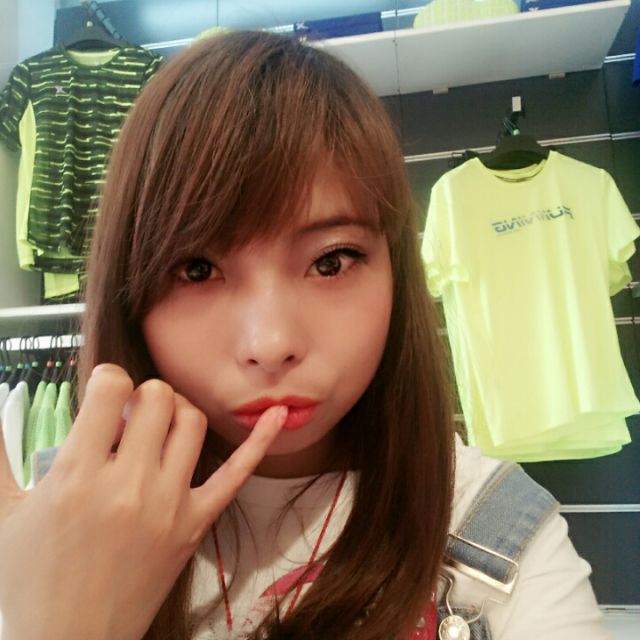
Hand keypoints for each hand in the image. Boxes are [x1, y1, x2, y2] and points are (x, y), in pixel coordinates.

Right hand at [0, 363, 285, 639]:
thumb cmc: (29, 583)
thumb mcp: (2, 514)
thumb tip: (0, 394)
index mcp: (77, 476)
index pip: (113, 389)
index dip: (108, 379)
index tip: (104, 391)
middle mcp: (128, 485)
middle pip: (157, 399)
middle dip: (142, 394)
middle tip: (129, 412)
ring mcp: (168, 504)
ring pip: (192, 423)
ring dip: (177, 410)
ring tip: (159, 422)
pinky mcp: (194, 525)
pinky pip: (237, 474)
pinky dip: (260, 441)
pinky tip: (277, 414)